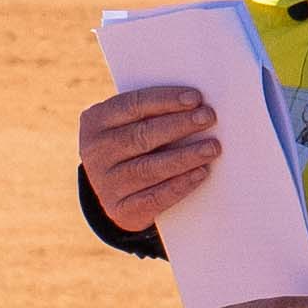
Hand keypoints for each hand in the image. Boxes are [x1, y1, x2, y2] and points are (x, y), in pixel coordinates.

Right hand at [74, 80, 224, 218]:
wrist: (116, 191)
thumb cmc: (133, 146)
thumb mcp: (130, 124)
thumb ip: (153, 114)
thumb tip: (196, 105)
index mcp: (96, 121)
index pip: (133, 105)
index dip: (165, 100)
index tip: (195, 98)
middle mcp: (95, 152)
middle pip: (142, 135)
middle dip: (179, 125)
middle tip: (208, 117)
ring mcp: (105, 183)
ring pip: (149, 168)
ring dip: (185, 156)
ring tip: (212, 148)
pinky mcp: (119, 209)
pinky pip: (154, 197)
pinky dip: (179, 185)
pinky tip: (200, 173)